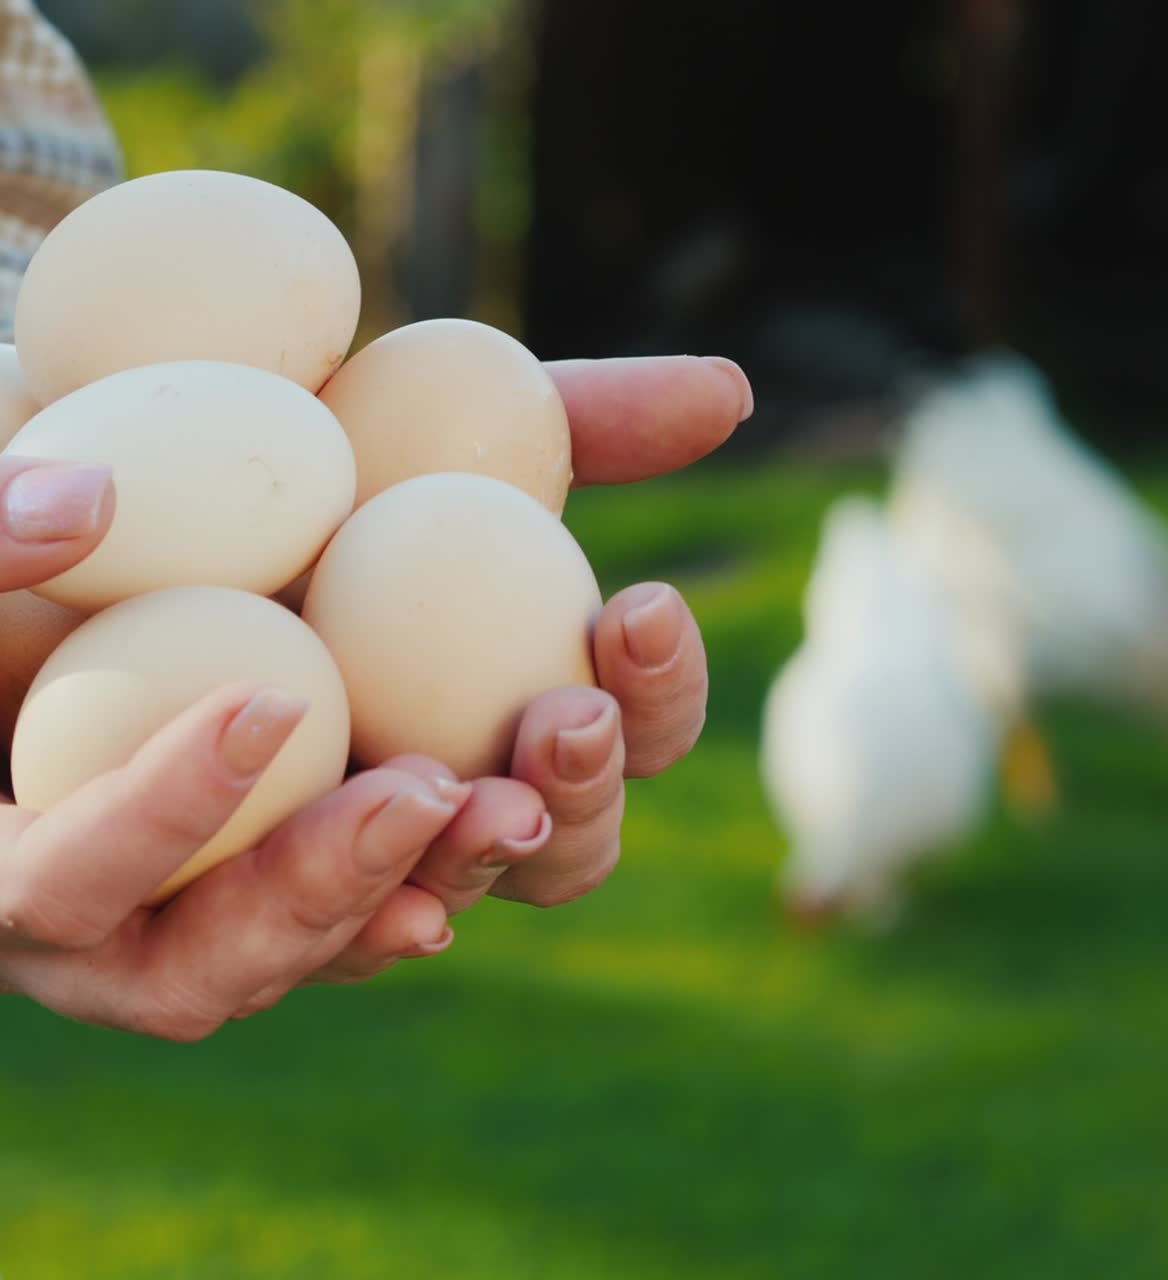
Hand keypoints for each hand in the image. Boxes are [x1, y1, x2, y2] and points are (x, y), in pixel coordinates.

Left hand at [0, 355, 748, 1037]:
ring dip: (396, 872)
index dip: (652, 707)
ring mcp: (232, 881)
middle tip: (563, 726)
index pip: (602, 757)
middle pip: (513, 873)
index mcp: (470, 728)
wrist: (55, 443)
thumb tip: (735, 397)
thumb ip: (568, 419)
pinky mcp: (75, 898)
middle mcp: (373, 824)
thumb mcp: (414, 416)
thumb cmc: (250, 449)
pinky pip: (141, 915)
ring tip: (428, 792)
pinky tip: (258, 729)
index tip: (635, 608)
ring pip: (335, 940)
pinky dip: (192, 824)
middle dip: (560, 817)